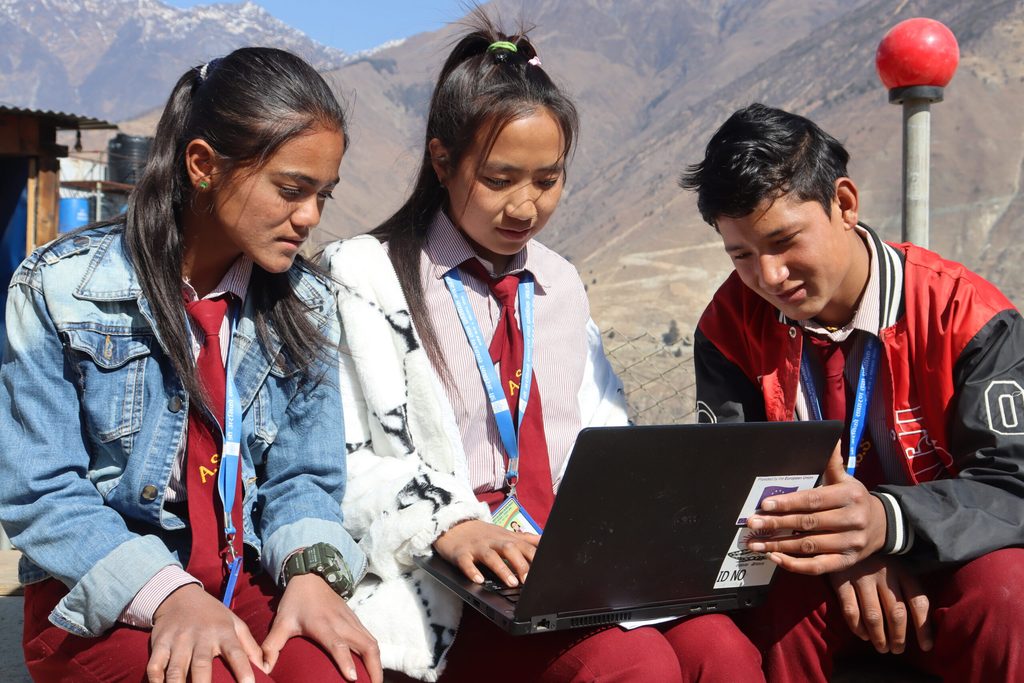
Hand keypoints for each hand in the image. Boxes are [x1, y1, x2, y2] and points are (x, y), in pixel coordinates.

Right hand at [148, 583, 264, 682]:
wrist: (179, 596)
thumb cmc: (213, 615)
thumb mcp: (235, 624)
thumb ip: (250, 647)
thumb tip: (266, 668)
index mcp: (223, 632)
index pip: (236, 653)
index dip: (243, 670)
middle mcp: (200, 637)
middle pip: (201, 665)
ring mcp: (178, 641)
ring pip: (176, 669)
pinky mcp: (160, 644)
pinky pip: (155, 666)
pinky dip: (155, 681)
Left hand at [262, 573, 381, 682]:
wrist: (311, 575)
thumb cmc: (295, 601)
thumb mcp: (281, 622)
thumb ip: (272, 646)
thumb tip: (263, 670)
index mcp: (323, 624)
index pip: (338, 644)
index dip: (346, 661)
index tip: (352, 678)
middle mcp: (342, 623)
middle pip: (367, 645)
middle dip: (374, 669)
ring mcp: (352, 621)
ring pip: (372, 643)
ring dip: (377, 663)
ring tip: (375, 682)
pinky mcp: (356, 620)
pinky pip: (370, 638)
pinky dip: (374, 654)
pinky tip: (372, 667)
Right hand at [432, 519, 539, 586]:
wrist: (453, 524)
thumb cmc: (483, 534)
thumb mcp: (505, 534)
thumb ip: (525, 539)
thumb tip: (545, 541)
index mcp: (505, 538)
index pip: (524, 546)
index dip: (534, 557)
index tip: (543, 571)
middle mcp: (492, 541)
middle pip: (509, 548)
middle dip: (520, 563)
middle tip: (528, 580)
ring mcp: (476, 547)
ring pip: (490, 556)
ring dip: (501, 569)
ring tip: (511, 583)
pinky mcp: (461, 554)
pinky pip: (466, 562)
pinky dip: (472, 571)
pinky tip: (478, 580)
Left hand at [745, 444, 886, 573]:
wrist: (884, 525)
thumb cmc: (855, 498)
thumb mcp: (846, 479)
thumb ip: (832, 462)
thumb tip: (828, 436)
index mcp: (848, 496)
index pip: (812, 501)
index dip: (787, 503)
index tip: (764, 505)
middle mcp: (851, 520)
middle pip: (807, 524)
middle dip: (776, 524)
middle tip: (752, 524)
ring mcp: (850, 544)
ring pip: (809, 547)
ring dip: (778, 546)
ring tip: (755, 543)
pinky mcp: (846, 563)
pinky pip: (818, 567)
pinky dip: (795, 565)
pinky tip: (775, 558)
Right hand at [829, 556, 931, 653]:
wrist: (847, 533)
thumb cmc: (879, 558)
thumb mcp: (898, 566)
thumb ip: (909, 589)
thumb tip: (924, 625)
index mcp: (903, 571)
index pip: (918, 603)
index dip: (924, 628)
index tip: (926, 647)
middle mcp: (884, 574)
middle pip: (896, 613)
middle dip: (898, 637)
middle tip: (897, 650)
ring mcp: (861, 576)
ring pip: (873, 616)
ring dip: (879, 637)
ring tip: (882, 648)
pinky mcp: (841, 579)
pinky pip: (850, 610)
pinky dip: (857, 627)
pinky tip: (863, 635)